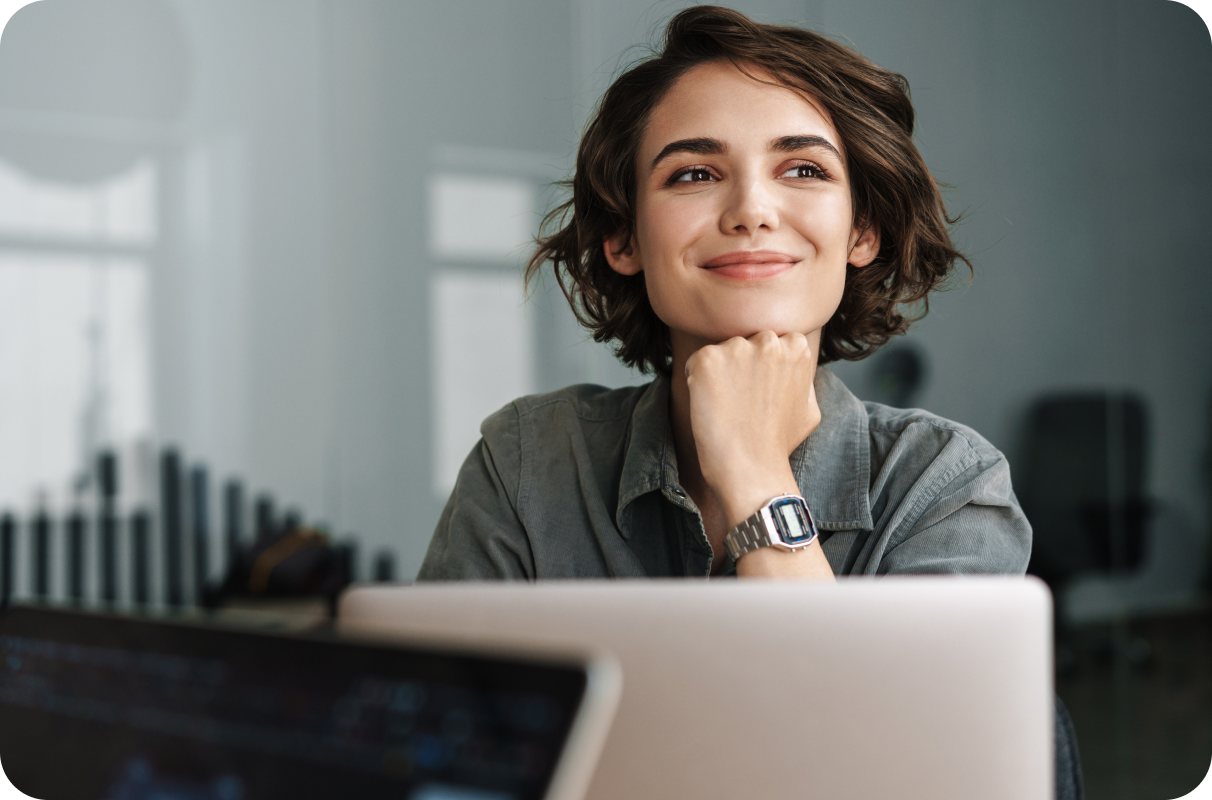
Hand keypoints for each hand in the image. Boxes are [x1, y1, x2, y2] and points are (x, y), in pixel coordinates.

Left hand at [684, 330, 820, 527]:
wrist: (751, 469)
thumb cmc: (778, 444)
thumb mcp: (809, 408)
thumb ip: (803, 378)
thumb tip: (795, 366)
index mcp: (796, 347)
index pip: (770, 341)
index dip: (761, 368)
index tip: (759, 393)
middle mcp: (768, 340)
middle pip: (744, 342)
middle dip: (740, 365)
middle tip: (741, 402)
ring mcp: (737, 348)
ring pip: (720, 352)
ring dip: (718, 374)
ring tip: (727, 408)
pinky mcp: (708, 360)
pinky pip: (695, 363)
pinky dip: (696, 382)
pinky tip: (710, 406)